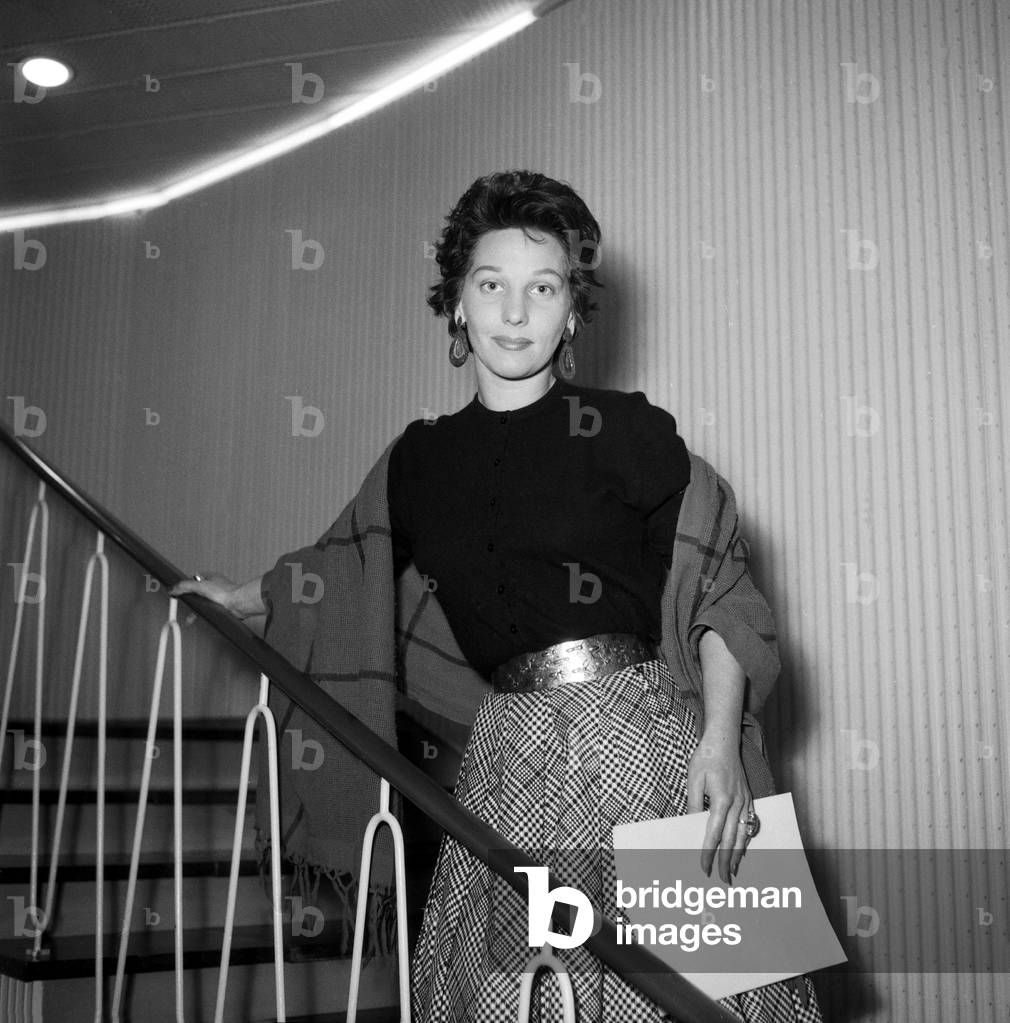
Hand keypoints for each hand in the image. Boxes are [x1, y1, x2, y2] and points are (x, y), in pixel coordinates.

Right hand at [169, 571, 240, 615]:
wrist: (239, 604)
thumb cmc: (225, 592)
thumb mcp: (200, 586)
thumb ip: (184, 586)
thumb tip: (173, 589)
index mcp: (209, 577)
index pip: (192, 580)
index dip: (185, 587)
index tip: (178, 593)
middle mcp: (214, 585)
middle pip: (197, 593)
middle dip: (190, 601)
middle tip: (185, 607)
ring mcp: (218, 596)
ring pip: (203, 602)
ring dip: (197, 609)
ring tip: (191, 617)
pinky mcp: (222, 606)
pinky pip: (210, 610)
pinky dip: (204, 614)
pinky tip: (203, 617)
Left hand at [686, 739, 752, 883]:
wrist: (723, 740)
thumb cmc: (705, 758)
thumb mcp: (693, 780)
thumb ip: (694, 805)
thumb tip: (691, 826)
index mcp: (722, 801)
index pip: (713, 835)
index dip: (708, 853)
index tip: (703, 867)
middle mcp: (737, 803)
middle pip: (731, 840)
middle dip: (726, 861)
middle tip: (722, 879)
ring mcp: (746, 801)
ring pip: (743, 834)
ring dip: (739, 854)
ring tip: (734, 869)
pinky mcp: (749, 797)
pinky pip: (750, 823)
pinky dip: (746, 838)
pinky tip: (743, 847)